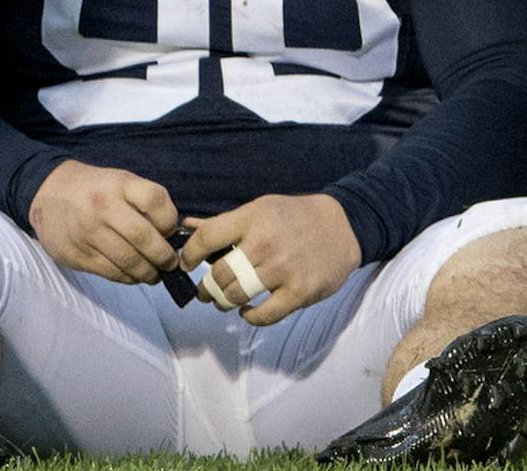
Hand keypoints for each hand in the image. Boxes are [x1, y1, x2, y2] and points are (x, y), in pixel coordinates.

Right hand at [28, 161, 180, 284]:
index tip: (172, 232)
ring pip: (128, 261)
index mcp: (119, 184)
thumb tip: (173, 234)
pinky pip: (111, 272)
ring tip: (155, 274)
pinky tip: (134, 275)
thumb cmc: (94, 189)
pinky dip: (128, 278)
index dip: (170, 220)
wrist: (47, 192)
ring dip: (148, 272)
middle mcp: (104, 206)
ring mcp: (89, 232)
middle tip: (170, 264)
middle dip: (164, 256)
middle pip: (144, 237)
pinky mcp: (77, 254)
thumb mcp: (119, 181)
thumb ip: (144, 202)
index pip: (156, 200)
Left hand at [180, 194, 360, 326]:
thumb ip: (224, 222)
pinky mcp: (299, 291)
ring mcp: (282, 269)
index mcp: (252, 218)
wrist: (342, 226)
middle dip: (206, 287)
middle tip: (204, 291)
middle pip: (220, 273)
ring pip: (237, 295)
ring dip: (224, 302)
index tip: (184, 264)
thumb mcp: (259, 209)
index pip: (208, 237)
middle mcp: (265, 243)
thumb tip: (187, 225)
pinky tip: (247, 311)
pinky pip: (264, 315)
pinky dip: (250, 317)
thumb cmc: (294, 216)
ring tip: (223, 301)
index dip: (189, 254)